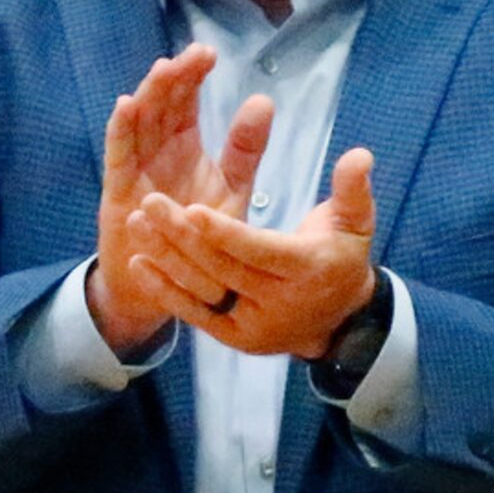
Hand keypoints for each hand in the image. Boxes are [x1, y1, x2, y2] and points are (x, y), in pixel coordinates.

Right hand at [88, 45, 272, 352]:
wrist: (170, 286)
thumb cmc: (200, 235)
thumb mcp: (231, 190)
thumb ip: (245, 150)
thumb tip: (263, 100)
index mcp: (184, 145)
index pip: (186, 101)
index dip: (194, 75)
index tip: (210, 53)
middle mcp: (158, 150)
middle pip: (162, 104)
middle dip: (176, 78)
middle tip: (195, 54)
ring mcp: (136, 168)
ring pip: (140, 122)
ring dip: (150, 95)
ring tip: (164, 68)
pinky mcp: (118, 192)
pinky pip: (117, 156)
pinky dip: (120, 130)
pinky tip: (126, 105)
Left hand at [125, 145, 376, 358]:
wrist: (337, 320)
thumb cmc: (340, 257)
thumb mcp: (355, 223)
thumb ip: (352, 190)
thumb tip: (359, 155)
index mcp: (308, 270)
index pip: (260, 252)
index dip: (226, 234)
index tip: (193, 208)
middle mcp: (280, 303)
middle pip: (224, 268)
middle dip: (184, 237)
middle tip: (150, 202)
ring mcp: (254, 325)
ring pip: (204, 288)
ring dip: (166, 257)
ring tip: (135, 222)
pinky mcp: (234, 338)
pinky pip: (194, 313)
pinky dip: (164, 290)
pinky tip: (136, 263)